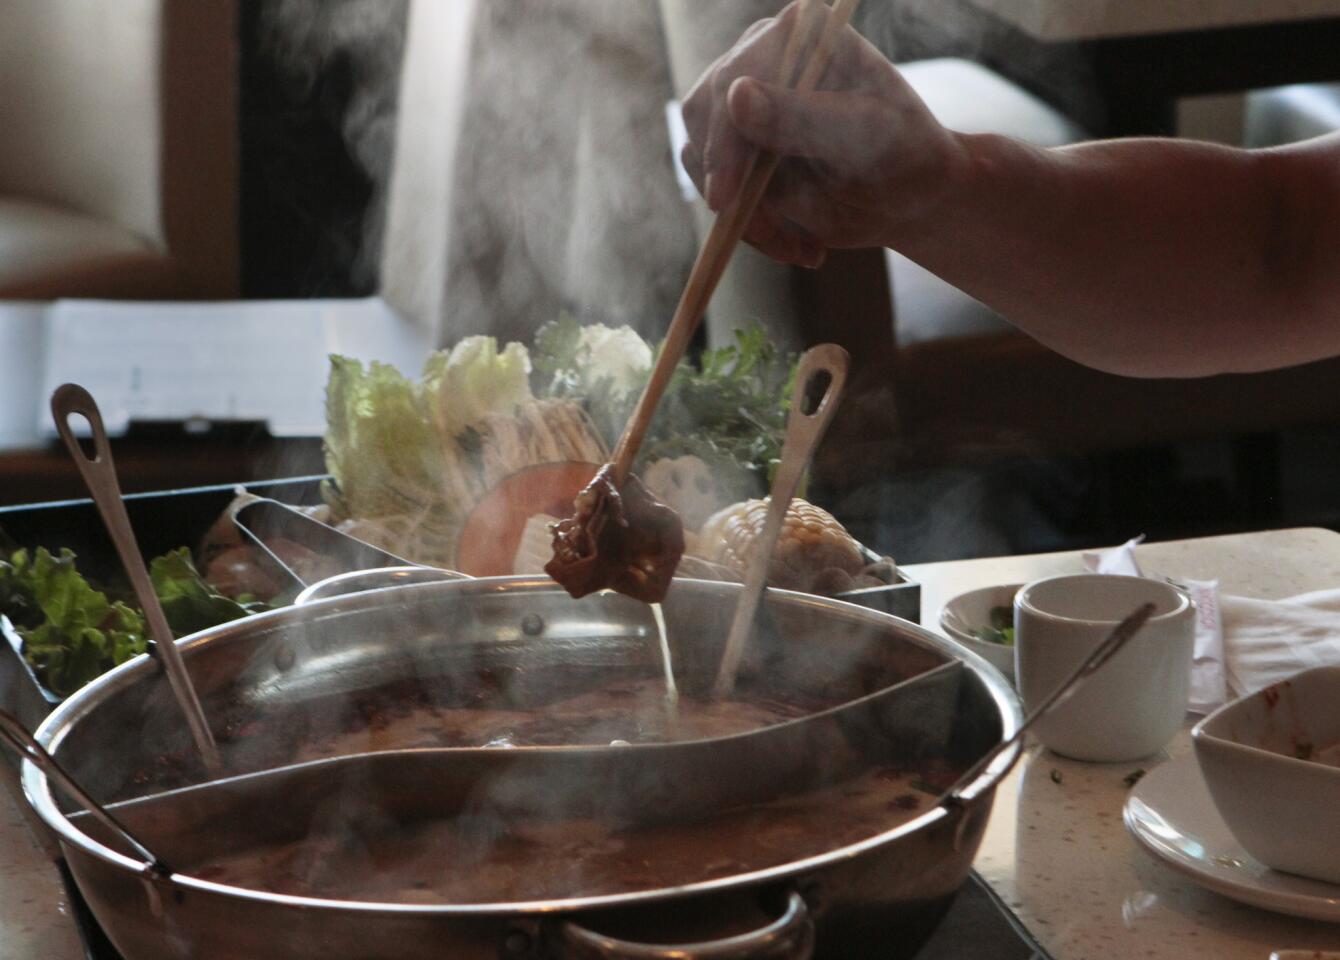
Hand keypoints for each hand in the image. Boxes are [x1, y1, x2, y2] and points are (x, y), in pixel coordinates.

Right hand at [680, 1, 964, 265]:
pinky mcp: (733, 147)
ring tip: (799, 249)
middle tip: (775, 238)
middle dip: (732, 188)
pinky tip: (797, 246)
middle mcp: (760, 57)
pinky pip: (715, 190)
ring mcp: (741, 103)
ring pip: (700, 160)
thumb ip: (803, 116)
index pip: (734, 78)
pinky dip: (749, 228)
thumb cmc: (902, 151)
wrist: (907, 194)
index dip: (723, 140)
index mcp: (798, 33)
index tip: (725, 199)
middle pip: (704, 116)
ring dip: (743, 217)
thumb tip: (734, 96)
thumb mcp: (863, 136)